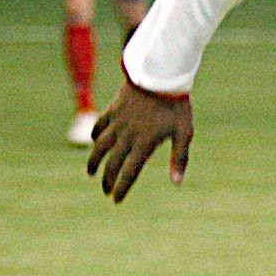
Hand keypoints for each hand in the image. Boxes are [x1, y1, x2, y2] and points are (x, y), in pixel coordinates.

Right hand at [86, 79, 193, 200]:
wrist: (162, 75)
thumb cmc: (177, 106)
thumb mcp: (184, 133)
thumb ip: (179, 158)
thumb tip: (177, 183)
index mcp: (144, 144)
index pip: (129, 173)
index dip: (121, 188)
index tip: (115, 200)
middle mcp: (127, 136)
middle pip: (112, 163)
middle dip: (107, 180)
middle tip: (105, 191)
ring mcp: (118, 122)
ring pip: (100, 146)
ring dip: (94, 161)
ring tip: (90, 173)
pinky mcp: (113, 109)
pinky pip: (99, 125)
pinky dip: (96, 135)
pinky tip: (96, 142)